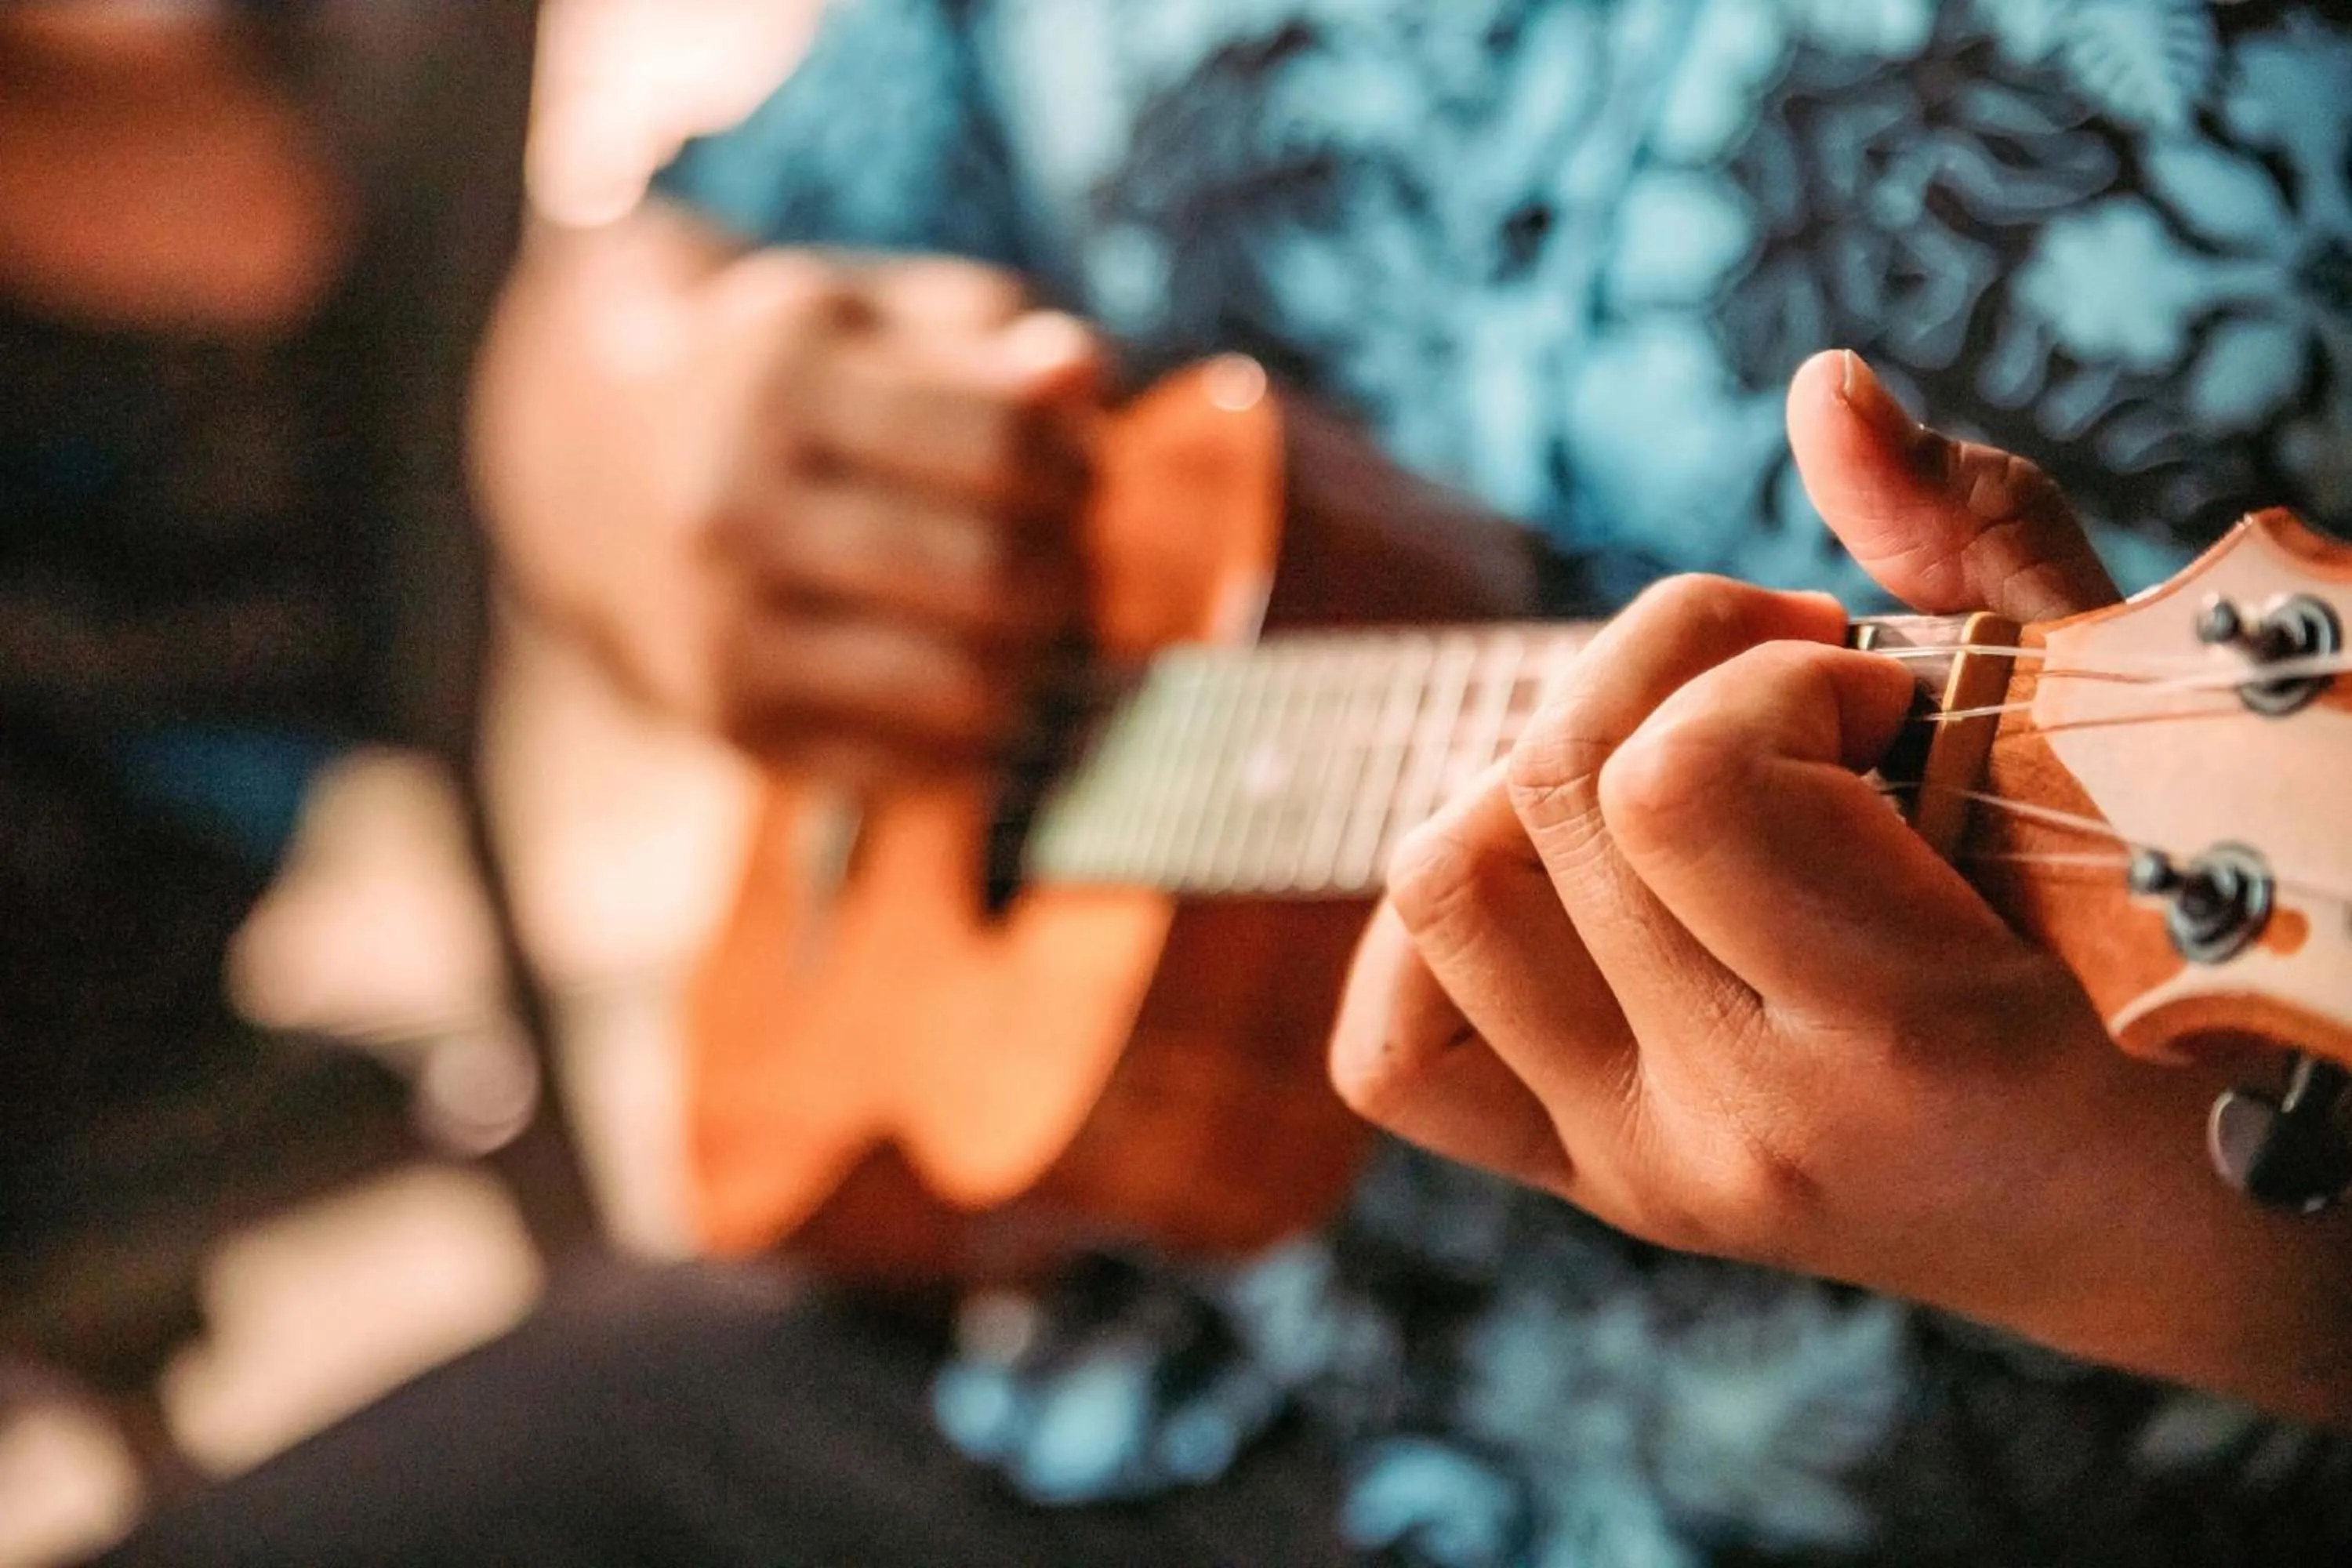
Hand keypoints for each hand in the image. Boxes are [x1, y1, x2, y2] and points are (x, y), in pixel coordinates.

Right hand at [481, 219, 1106, 788]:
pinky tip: (973, 683)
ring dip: (1035, 663)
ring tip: (1033, 625)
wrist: (596, 478)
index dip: (1072, 464)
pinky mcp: (731, 723)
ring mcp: (724, 627)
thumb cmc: (783, 385)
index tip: (1077, 471)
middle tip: (1068, 557)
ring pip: (962, 684)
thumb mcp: (870, 321)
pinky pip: (911, 767)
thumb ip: (988, 334)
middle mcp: (734, 506)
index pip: (999, 439)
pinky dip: (974, 736)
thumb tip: (1083, 371)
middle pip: (990, 570)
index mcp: (779, 378)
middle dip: (1066, 569)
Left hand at [1329, 350, 2351, 1422]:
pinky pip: (1393, 1046)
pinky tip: (1575, 874)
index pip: (1678, 782)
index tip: (1872, 693)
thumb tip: (1822, 389)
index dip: (1765, 674)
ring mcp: (1643, 1166)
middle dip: (1668, 667)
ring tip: (1690, 769)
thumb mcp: (2119, 743)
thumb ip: (1979, 551)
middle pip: (1544, 789)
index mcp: (1901, 1039)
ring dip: (1544, 772)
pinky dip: (1453, 924)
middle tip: (1796, 696)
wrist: (2169, 1225)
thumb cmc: (2181, 962)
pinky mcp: (1588, 1176)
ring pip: (1441, 884)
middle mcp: (1740, 1126)